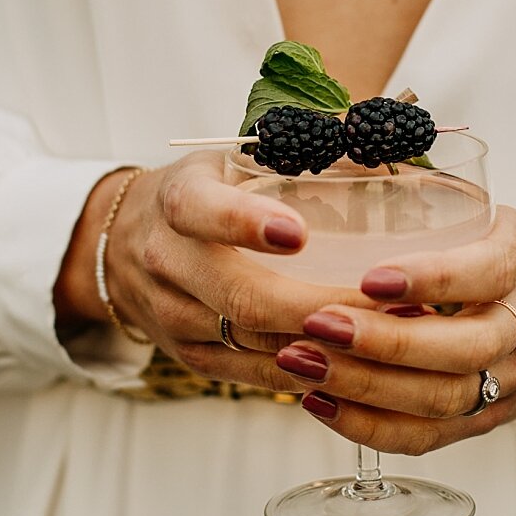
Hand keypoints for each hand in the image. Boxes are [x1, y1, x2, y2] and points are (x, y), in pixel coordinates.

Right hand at [54, 153, 377, 391]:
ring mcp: (174, 316)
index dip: (245, 222)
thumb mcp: (231, 161)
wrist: (123, 245)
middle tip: (386, 302)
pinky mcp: (192, 358)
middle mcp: (167, 261)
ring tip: (392, 334)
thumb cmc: (206, 194)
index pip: (201, 210)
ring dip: (326, 344)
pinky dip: (310, 370)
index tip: (296, 233)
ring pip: (254, 342)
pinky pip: (257, 373)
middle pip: (242, 295)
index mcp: (179, 200)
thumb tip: (374, 142)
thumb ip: (292, 156)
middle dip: (318, 304)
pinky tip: (360, 361)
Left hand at [275, 211, 515, 454]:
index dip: (432, 279)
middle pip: (465, 349)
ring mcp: (511, 379)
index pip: (488, 273)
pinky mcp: (486, 420)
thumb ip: (426, 197)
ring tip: (299, 362)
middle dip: (384, 343)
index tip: (368, 277)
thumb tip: (329, 149)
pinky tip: (317, 401)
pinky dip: (367, 426)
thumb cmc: (499, 253)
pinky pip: (428, 437)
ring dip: (364, 386)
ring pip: (443, 398)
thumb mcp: (484, 214)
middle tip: (315, 324)